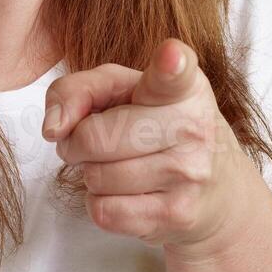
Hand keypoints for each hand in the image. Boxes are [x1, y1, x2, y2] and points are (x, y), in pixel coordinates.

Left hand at [42, 39, 263, 253]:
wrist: (217, 192)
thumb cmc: (159, 130)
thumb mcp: (124, 92)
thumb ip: (79, 89)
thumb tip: (54, 127)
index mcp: (185, 87)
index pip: (174, 74)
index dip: (170, 64)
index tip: (170, 57)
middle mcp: (193, 126)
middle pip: (95, 138)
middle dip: (77, 143)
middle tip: (94, 142)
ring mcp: (189, 173)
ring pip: (96, 177)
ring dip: (92, 174)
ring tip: (119, 167)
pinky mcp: (177, 215)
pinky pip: (104, 211)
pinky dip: (101, 203)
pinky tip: (127, 194)